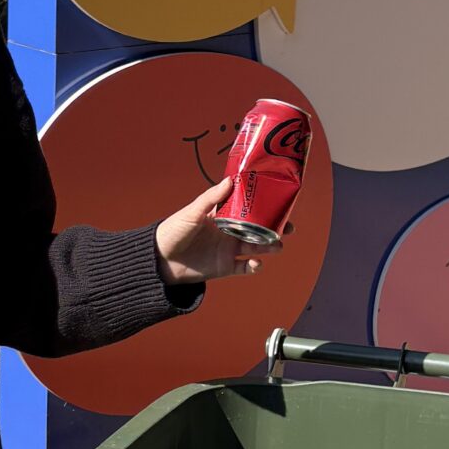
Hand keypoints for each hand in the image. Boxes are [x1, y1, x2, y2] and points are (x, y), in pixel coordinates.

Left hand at [156, 179, 282, 284]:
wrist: (160, 260)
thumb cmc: (173, 230)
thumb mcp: (192, 211)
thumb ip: (211, 198)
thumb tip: (230, 180)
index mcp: (224, 214)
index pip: (249, 207)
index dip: (265, 205)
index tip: (280, 200)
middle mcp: (230, 231)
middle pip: (259, 227)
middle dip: (275, 227)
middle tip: (288, 226)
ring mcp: (229, 249)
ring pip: (257, 247)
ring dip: (269, 246)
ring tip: (277, 245)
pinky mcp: (226, 266)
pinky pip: (246, 267)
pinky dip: (255, 267)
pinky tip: (257, 263)